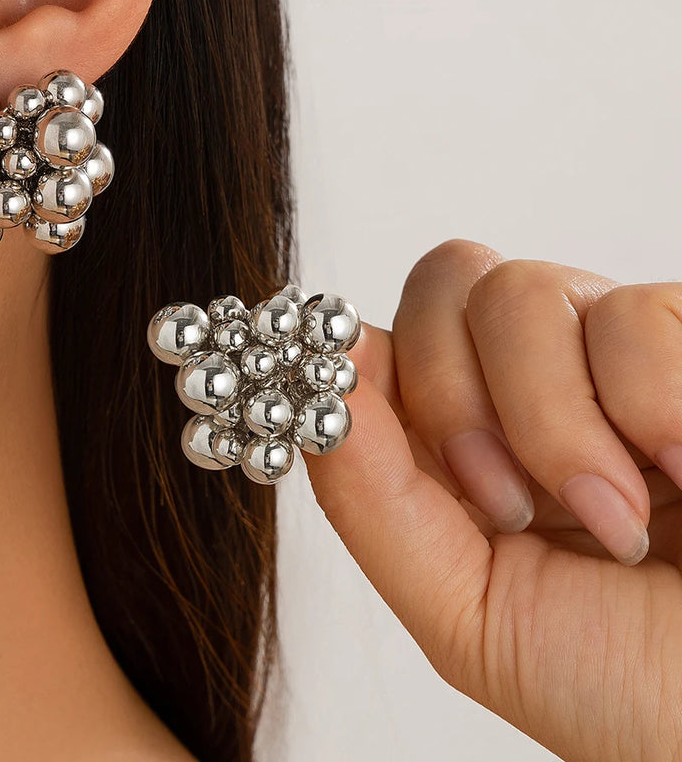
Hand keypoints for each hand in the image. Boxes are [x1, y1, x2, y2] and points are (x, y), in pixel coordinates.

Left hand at [304, 239, 681, 761]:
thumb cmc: (628, 686)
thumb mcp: (467, 613)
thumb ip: (373, 501)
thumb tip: (322, 384)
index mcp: (464, 440)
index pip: (382, 335)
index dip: (358, 363)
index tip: (362, 414)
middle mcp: (534, 382)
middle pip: (443, 284)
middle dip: (458, 401)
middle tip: (512, 505)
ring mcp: (616, 355)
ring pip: (521, 290)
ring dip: (556, 426)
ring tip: (617, 522)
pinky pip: (634, 313)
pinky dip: (654, 410)